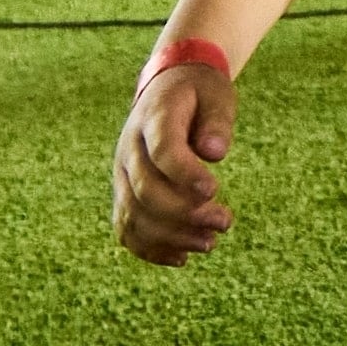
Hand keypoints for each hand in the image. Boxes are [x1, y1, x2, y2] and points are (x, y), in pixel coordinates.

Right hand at [113, 61, 237, 264]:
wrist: (168, 89)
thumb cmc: (199, 93)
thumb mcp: (216, 94)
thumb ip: (217, 121)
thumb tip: (215, 153)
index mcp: (152, 119)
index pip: (162, 152)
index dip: (185, 174)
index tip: (214, 191)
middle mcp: (129, 150)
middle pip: (146, 191)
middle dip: (185, 214)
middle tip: (224, 222)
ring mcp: (122, 175)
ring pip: (134, 216)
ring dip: (170, 237)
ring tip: (209, 243)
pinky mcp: (124, 195)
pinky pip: (127, 229)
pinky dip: (151, 248)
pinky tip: (182, 257)